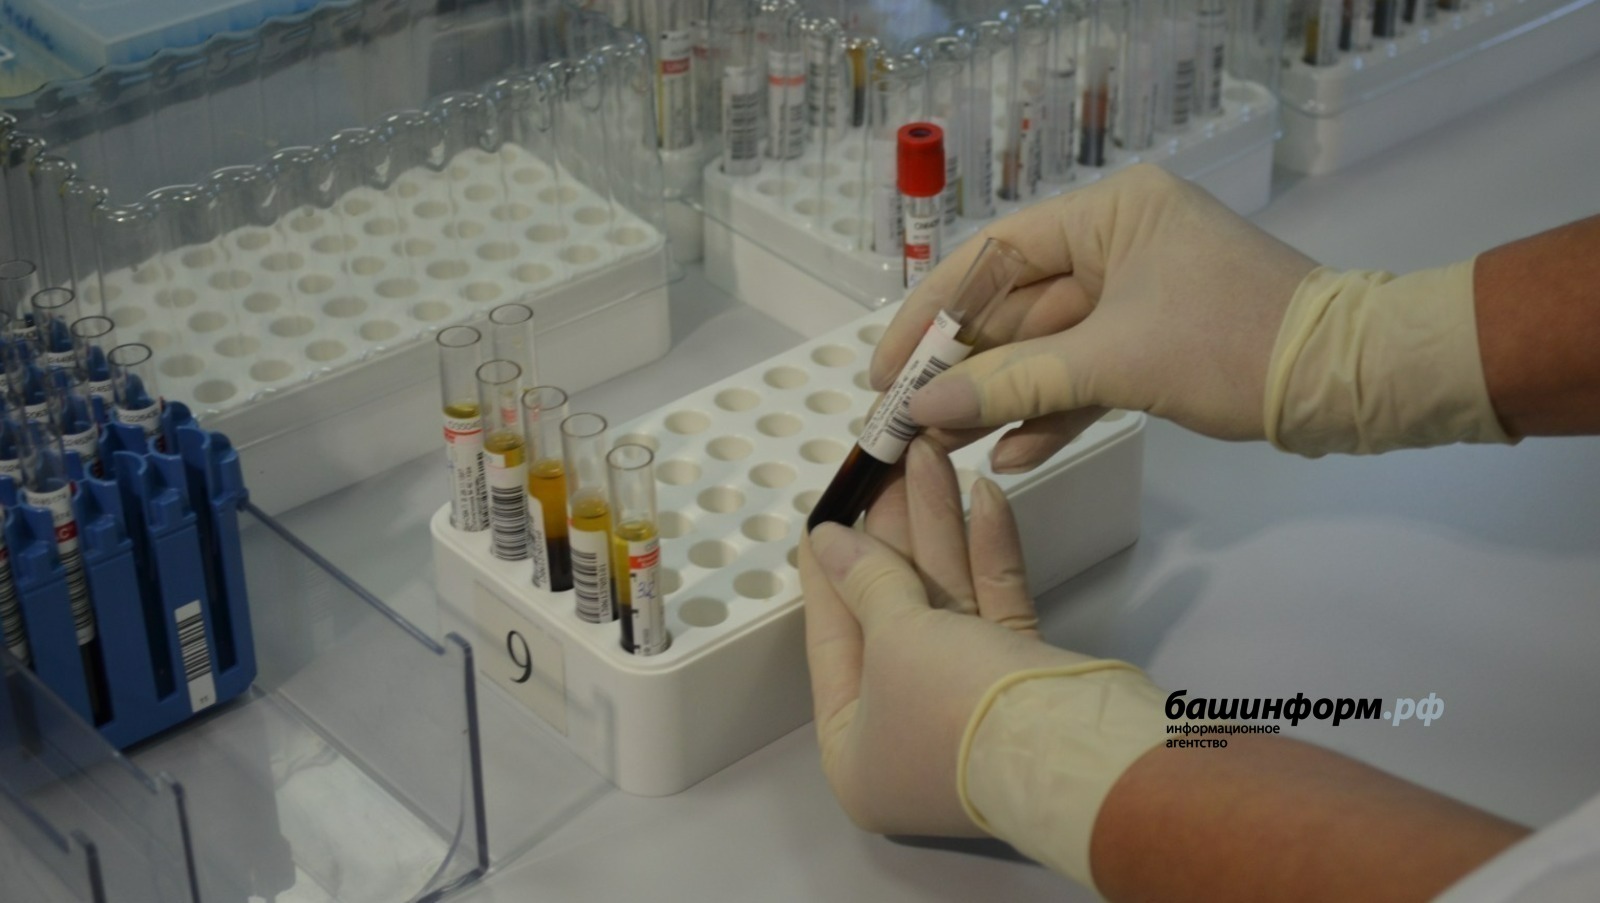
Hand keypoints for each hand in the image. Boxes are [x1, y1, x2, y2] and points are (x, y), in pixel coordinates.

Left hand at [799, 438, 1090, 835]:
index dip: (827, 575)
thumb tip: (829, 540)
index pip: (830, 644)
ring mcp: (967, 705)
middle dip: (892, 536)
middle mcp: (906, 732)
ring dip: (940, 527)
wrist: (1073, 749)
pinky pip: (992, 607)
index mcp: (854, 751)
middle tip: (885, 467)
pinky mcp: (1020, 680)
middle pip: (889, 617)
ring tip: (930, 456)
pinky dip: (988, 553)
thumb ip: (865, 580)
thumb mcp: (894, 640)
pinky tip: (983, 493)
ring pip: (944, 602)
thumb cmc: (953, 706)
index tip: (823, 515)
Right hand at [870, 165, 1317, 472]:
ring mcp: (1135, 296)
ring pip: (1045, 349)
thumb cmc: (1234, 345)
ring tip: (943, 448)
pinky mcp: (1153, 343)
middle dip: (963, 371)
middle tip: (905, 421)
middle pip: (1014, 308)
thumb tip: (925, 409)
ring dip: (1000, 400)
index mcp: (1109, 214)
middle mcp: (1116, 243)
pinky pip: (1084, 374)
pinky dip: (1051, 413)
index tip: (885, 368)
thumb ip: (1016, 383)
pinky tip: (1009, 455)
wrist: (1348, 383)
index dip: (931, 314)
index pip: (992, 256)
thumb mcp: (1117, 363)